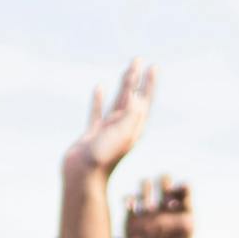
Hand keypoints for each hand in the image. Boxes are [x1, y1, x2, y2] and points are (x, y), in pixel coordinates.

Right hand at [65, 60, 154, 181]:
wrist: (84, 176)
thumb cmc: (104, 158)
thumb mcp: (122, 135)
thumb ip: (131, 115)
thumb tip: (139, 98)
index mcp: (133, 129)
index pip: (144, 101)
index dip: (149, 84)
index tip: (154, 67)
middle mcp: (123, 128)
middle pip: (132, 98)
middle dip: (137, 80)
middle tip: (140, 60)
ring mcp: (107, 130)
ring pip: (116, 102)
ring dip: (122, 86)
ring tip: (126, 70)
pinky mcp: (93, 133)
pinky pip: (97, 112)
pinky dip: (99, 99)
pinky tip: (100, 87)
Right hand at [123, 177, 197, 237]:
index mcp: (183, 221)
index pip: (186, 195)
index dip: (182, 190)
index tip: (174, 199)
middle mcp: (166, 213)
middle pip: (167, 185)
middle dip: (164, 187)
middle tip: (162, 201)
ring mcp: (149, 214)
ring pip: (148, 186)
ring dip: (146, 191)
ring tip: (146, 208)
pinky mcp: (132, 218)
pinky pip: (130, 198)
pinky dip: (129, 199)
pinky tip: (130, 207)